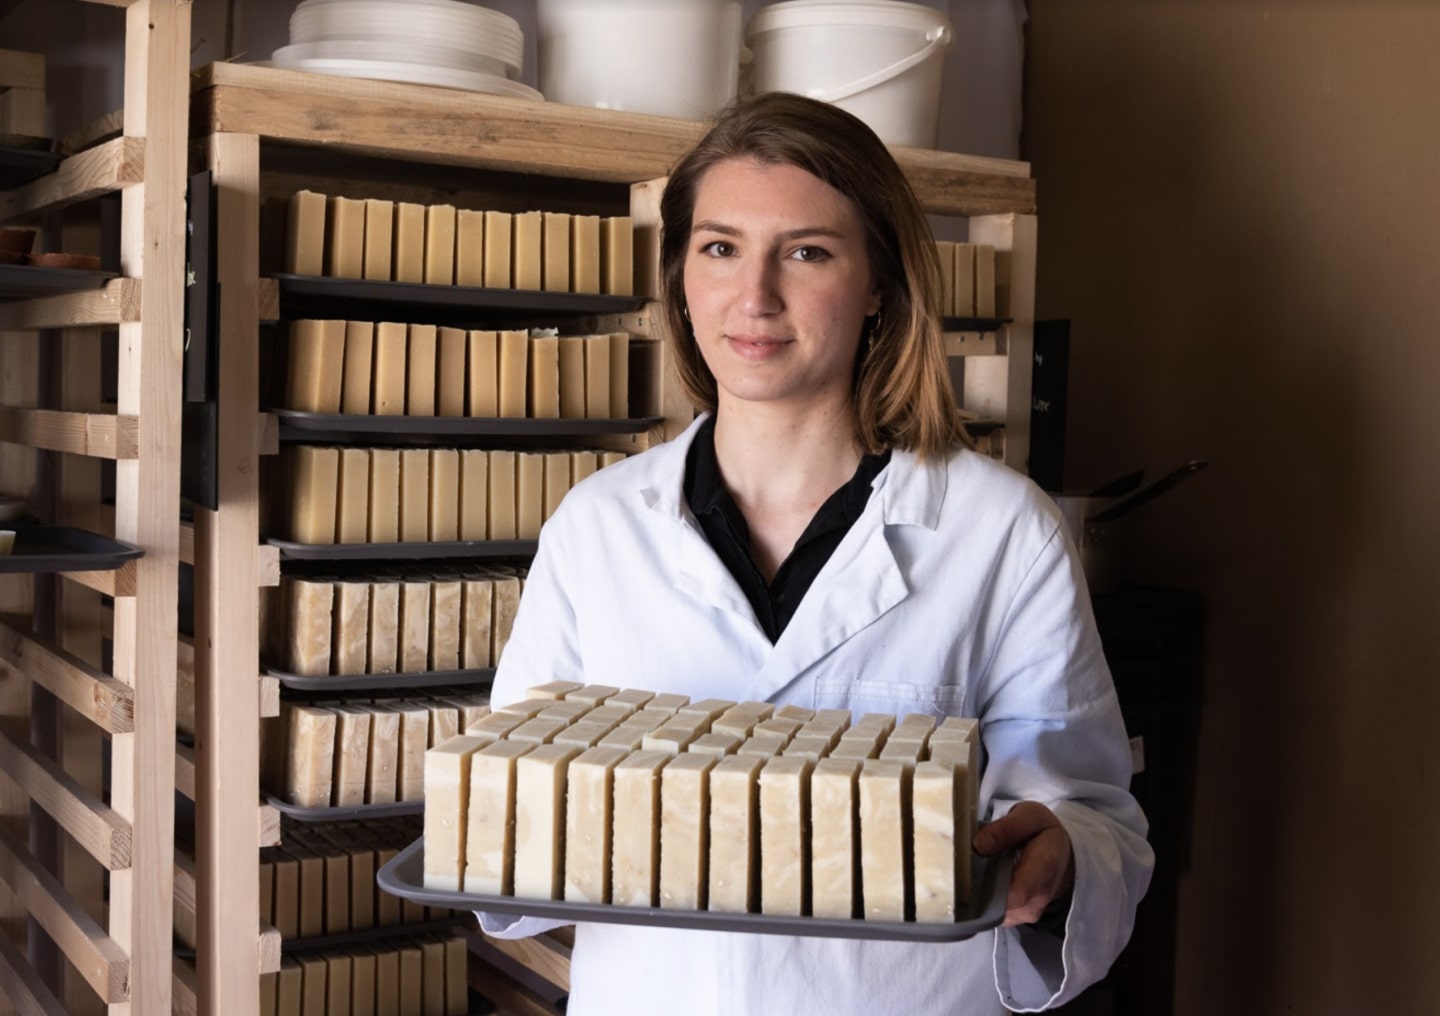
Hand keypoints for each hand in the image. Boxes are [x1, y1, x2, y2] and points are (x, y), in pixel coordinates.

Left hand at [973, 801, 1074, 926]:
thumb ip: (1006, 828)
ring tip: (974, 868)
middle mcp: (1038, 898)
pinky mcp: (1015, 917)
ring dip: (976, 892)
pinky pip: (992, 914)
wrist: (1063, 857)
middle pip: (998, 905)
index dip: (988, 888)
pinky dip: (981, 898)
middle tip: (962, 864)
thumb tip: (978, 845)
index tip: (965, 872)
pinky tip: (980, 879)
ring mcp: (1026, 912)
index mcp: (1044, 868)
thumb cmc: (1044, 833)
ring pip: (991, 911)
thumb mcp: (1030, 816)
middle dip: (974, 887)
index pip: (1018, 893)